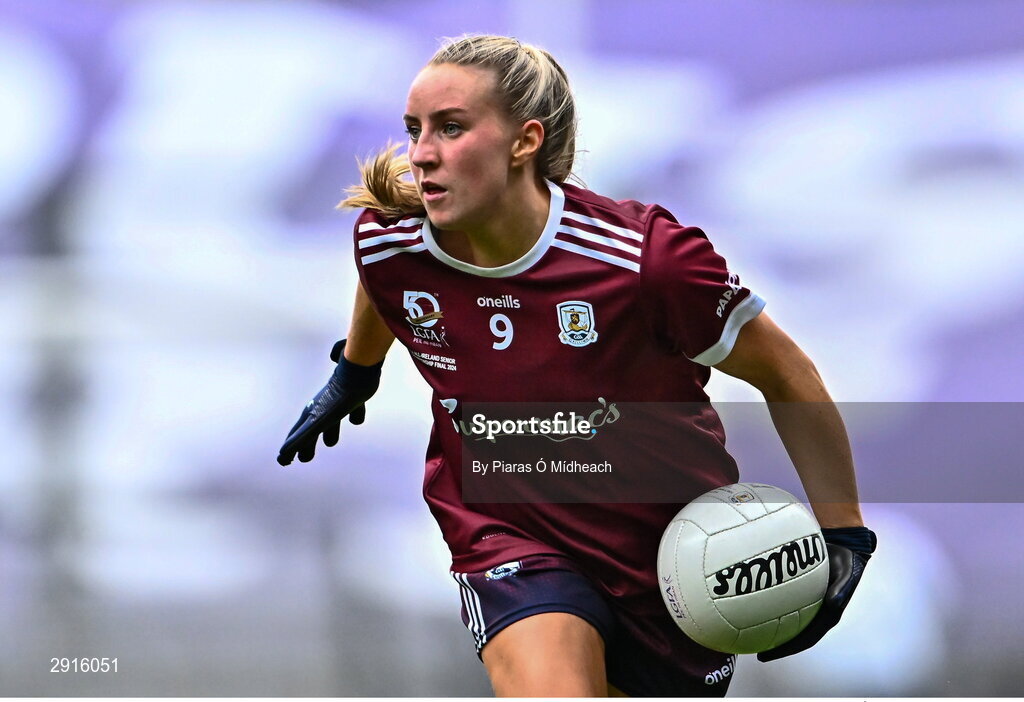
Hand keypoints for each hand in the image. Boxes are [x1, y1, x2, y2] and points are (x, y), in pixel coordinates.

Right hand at [277, 340, 382, 465]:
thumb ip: (300, 440)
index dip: (290, 450)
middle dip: (307, 446)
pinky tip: (355, 419)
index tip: (285, 462)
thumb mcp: (316, 423)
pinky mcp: (354, 399)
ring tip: (329, 442)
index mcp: (311, 415)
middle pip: (311, 432)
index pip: (296, 436)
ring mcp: (338, 403)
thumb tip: (282, 456)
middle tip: (306, 459)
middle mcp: (322, 409)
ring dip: (329, 433)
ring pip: (331, 423)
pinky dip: (354, 416)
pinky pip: (353, 411)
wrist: (357, 372)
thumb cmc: (336, 398)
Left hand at [757, 526, 876, 661]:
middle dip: (776, 645)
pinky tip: (752, 604)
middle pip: (795, 635)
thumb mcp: (847, 572)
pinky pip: (784, 602)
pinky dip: (770, 607)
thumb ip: (841, 588)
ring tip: (751, 635)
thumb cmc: (845, 560)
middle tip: (756, 651)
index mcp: (828, 615)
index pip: (806, 639)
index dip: (788, 649)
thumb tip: (833, 602)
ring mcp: (809, 604)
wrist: (844, 545)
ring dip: (772, 630)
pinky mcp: (801, 592)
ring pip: (789, 621)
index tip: (768, 656)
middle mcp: (818, 613)